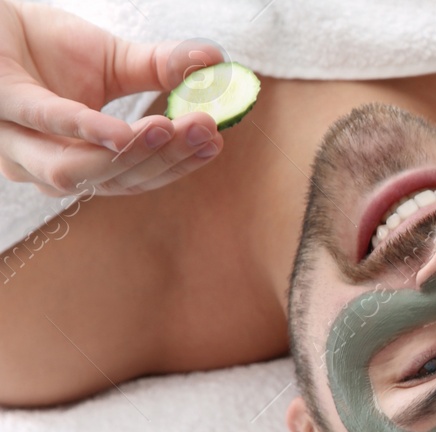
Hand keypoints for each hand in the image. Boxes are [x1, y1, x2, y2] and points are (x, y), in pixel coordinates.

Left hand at [0, 1, 224, 196]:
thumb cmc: (48, 47)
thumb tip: (216, 60)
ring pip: (75, 170)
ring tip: (172, 130)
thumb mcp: (115, 64)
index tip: (216, 142)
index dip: (176, 164)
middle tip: (207, 130)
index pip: (131, 179)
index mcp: (73, 163)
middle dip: (165, 160)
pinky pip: (47, 122)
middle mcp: (39, 165)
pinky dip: (88, 130)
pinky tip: (124, 132)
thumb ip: (163, 70)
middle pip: (110, 182)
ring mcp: (13, 140)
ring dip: (128, 156)